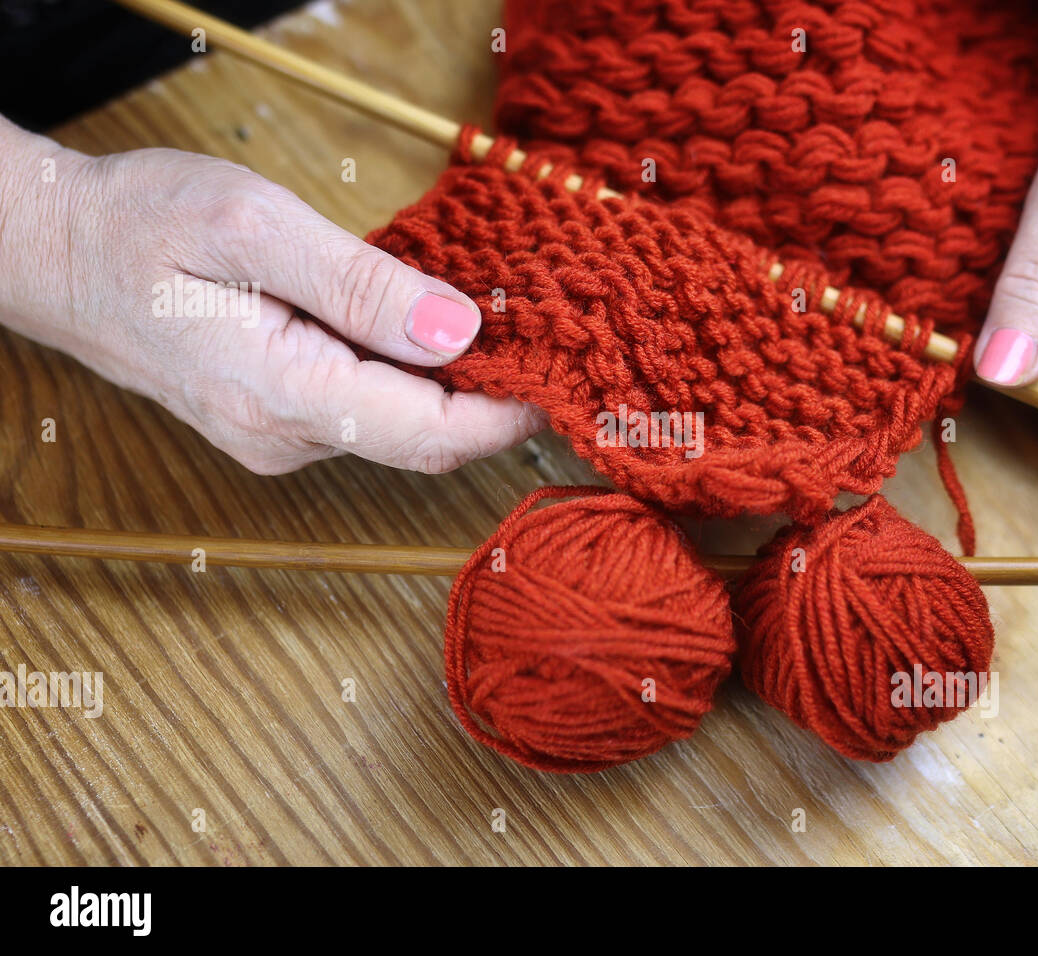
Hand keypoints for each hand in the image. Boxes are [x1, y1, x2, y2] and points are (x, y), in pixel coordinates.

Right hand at [0, 120, 543, 474]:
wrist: (59, 255)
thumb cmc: (141, 228)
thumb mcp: (255, 228)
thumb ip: (361, 286)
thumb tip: (460, 331)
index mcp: (285, 397)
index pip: (430, 434)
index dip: (508, 414)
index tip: (562, 375)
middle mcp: (287, 439)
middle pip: (423, 438)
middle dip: (490, 397)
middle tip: (541, 333)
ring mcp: (280, 438)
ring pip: (397, 426)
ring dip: (449, 384)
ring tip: (488, 318)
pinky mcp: (278, 422)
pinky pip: (367, 411)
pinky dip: (407, 377)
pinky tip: (418, 329)